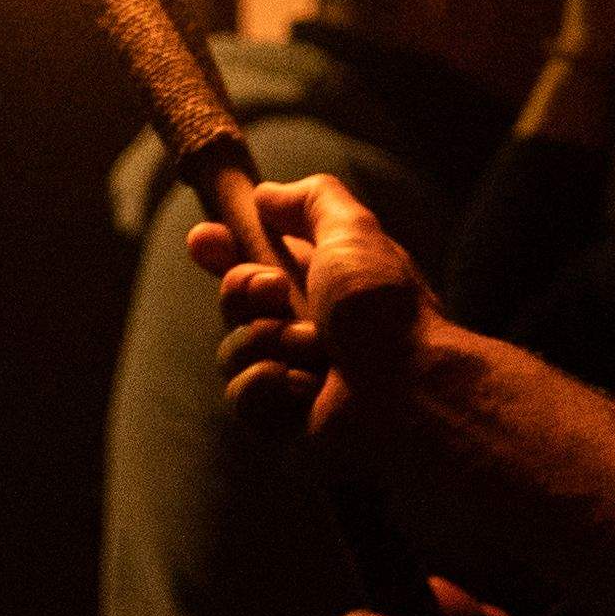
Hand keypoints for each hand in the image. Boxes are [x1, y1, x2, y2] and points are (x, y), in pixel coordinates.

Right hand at [199, 173, 436, 435]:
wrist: (410, 388)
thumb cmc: (386, 308)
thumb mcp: (353, 230)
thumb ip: (312, 201)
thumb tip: (266, 195)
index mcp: (323, 282)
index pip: (254, 261)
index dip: (222, 249)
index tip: (204, 239)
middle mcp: (307, 326)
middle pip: (234, 302)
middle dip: (244, 291)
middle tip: (275, 291)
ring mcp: (295, 374)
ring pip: (232, 351)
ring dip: (266, 341)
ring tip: (311, 347)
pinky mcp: (285, 420)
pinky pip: (240, 396)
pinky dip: (265, 386)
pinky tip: (303, 387)